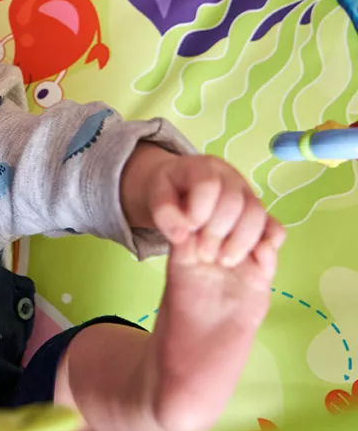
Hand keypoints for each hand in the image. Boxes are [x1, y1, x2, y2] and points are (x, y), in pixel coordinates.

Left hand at [147, 155, 285, 269]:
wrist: (180, 192)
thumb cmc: (168, 193)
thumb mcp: (155, 197)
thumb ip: (163, 213)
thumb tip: (182, 235)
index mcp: (204, 168)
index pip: (208, 184)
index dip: (199, 209)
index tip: (188, 229)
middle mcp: (231, 180)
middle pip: (235, 202)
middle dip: (217, 231)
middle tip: (202, 254)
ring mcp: (249, 198)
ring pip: (257, 215)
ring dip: (240, 242)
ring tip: (221, 261)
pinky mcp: (261, 220)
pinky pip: (276, 229)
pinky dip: (266, 243)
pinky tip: (243, 257)